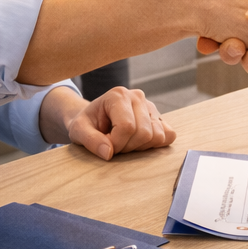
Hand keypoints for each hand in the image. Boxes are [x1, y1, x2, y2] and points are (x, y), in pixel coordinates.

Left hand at [39, 85, 175, 160]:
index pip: (127, 127)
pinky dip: (155, 144)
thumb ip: (90, 140)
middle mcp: (137, 96)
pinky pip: (169, 135)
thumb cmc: (86, 124)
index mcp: (118, 95)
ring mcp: (150, 106)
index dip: (116, 144)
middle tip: (114, 145)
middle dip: (128, 147)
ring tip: (125, 143)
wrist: (92, 119)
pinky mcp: (159, 117)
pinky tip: (138, 143)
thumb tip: (108, 153)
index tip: (105, 147)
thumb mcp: (78, 131)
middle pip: (144, 133)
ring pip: (157, 136)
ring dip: (140, 147)